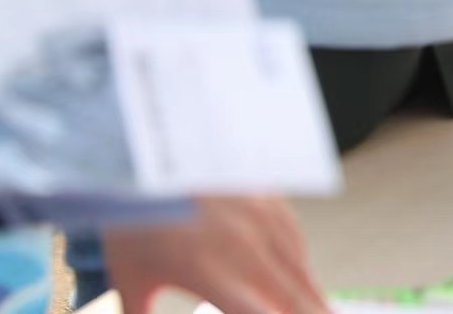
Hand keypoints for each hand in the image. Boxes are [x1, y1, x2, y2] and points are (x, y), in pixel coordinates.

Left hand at [107, 196, 327, 313]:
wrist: (141, 154)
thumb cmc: (132, 220)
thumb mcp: (128, 278)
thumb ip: (139, 313)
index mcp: (207, 272)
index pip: (257, 313)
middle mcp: (241, 246)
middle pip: (290, 294)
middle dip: (313, 312)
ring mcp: (258, 218)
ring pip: (299, 264)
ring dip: (314, 292)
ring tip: (324, 309)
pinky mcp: (263, 196)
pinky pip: (293, 234)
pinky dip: (302, 260)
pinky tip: (304, 273)